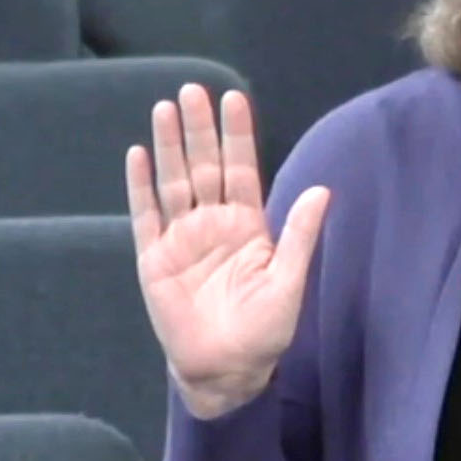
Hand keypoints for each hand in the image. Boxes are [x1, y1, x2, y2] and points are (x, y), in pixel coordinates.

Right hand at [126, 86, 329, 418]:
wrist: (226, 369)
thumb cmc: (265, 329)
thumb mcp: (289, 281)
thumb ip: (300, 235)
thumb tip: (322, 190)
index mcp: (248, 225)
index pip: (242, 169)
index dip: (237, 135)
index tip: (235, 99)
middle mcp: (213, 224)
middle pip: (205, 166)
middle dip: (200, 130)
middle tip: (193, 91)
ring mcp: (182, 239)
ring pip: (174, 182)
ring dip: (169, 147)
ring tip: (165, 108)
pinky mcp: (155, 259)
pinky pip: (146, 215)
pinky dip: (141, 186)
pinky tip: (139, 155)